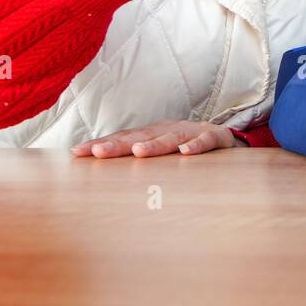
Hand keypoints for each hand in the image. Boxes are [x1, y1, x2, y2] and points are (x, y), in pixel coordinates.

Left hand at [71, 120, 235, 158]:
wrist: (228, 139)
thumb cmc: (187, 147)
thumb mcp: (160, 152)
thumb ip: (137, 162)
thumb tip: (101, 177)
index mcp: (152, 133)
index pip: (123, 138)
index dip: (101, 144)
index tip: (77, 153)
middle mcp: (168, 129)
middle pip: (141, 137)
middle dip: (118, 145)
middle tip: (98, 153)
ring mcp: (191, 132)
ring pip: (170, 138)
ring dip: (154, 145)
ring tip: (138, 152)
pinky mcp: (215, 137)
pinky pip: (206, 141)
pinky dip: (196, 145)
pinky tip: (186, 152)